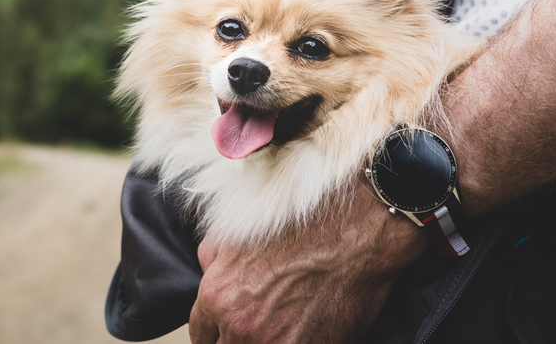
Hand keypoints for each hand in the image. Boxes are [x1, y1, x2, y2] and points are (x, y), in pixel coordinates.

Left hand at [188, 185, 426, 343]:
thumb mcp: (238, 230)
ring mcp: (274, 342)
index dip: (212, 335)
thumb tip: (207, 275)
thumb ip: (211, 260)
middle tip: (253, 328)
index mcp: (216, 295)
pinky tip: (303, 333)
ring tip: (278, 329)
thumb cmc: (300, 223)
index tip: (223, 333)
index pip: (200, 334)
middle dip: (233, 342)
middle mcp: (239, 324)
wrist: (355, 229)